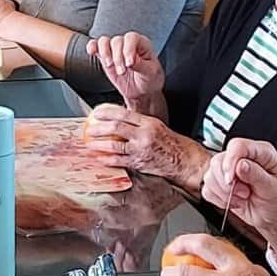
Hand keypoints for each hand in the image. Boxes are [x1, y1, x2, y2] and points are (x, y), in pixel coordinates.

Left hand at [84, 103, 205, 191]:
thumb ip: (141, 125)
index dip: (108, 112)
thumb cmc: (175, 145)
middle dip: (100, 127)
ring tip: (90, 143)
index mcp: (149, 122)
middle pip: (116, 127)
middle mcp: (145, 134)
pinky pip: (120, 160)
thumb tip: (122, 122)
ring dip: (100, 144)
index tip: (97, 113)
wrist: (187, 162)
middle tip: (89, 128)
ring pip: (115, 144)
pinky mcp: (141, 163)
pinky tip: (100, 158)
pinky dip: (108, 159)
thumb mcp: (159, 127)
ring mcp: (142, 149)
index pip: (124, 113)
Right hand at [88, 32, 164, 110]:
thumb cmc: (150, 80)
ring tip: (110, 65)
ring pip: (104, 41)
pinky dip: (92, 47)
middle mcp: (128, 44)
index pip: (132, 38)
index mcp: (142, 44)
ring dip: (105, 54)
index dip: (128, 49)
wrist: (142, 91)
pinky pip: (96, 46)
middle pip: (117, 41)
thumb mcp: (151, 74)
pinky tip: (91, 52)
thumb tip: (130, 61)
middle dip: (118, 58)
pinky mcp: (105, 57)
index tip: (129, 64)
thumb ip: (142, 65)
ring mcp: (115, 50)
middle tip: (122, 72)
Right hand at [202, 138, 276, 275]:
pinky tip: (234, 202)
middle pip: (218, 161)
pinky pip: (207, 189)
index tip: (231, 179)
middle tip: (244, 193)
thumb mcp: (274, 189)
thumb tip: (240, 164)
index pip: (237, 146)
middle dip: (227, 183)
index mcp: (261, 153)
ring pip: (210, 175)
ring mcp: (230, 171)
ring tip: (242, 199)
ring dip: (223, 193)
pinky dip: (218, 200)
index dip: (230, 161)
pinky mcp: (220, 184)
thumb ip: (257, 175)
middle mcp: (244, 158)